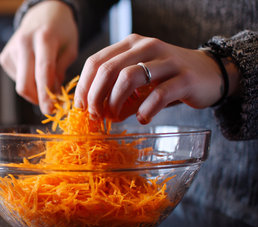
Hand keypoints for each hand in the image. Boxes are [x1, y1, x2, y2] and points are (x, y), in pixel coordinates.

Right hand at [0, 1, 77, 113]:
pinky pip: (17, 79)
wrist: (43, 13)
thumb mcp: (70, 49)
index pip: (43, 72)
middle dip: (37, 100)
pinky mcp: (4, 57)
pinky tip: (34, 69)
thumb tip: (51, 95)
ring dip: (35, 90)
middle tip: (50, 106)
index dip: (46, 95)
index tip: (51, 111)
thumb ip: (60, 72)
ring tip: (46, 78)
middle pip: (25, 84)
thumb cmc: (61, 32)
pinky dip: (28, 81)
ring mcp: (11, 50)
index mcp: (44, 38)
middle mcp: (24, 43)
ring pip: (21, 84)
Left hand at [74, 34, 237, 123]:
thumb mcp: (138, 77)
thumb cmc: (166, 77)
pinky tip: (142, 118)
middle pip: (107, 70)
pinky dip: (144, 110)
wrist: (209, 73)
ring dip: (115, 102)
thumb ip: (115, 88)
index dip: (84, 87)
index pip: (95, 61)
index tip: (81, 107)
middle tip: (96, 116)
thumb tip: (93, 111)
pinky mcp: (184, 78)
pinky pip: (157, 95)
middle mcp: (147, 46)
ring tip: (115, 117)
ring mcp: (166, 60)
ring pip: (128, 78)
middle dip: (96, 96)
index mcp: (130, 44)